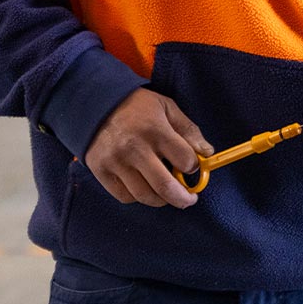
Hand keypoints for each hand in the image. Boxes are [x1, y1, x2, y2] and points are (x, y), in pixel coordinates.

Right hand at [83, 88, 212, 208]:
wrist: (95, 103)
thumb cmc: (137, 105)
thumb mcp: (167, 108)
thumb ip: (188, 130)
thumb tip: (207, 153)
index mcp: (155, 130)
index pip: (184, 160)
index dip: (193, 167)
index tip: (193, 167)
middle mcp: (135, 149)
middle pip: (165, 186)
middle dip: (183, 198)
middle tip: (190, 200)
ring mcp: (116, 162)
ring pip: (145, 195)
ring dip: (162, 200)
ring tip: (169, 195)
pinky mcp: (101, 171)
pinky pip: (124, 196)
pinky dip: (139, 197)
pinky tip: (146, 188)